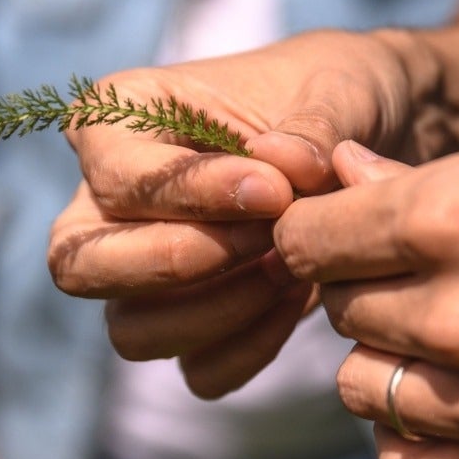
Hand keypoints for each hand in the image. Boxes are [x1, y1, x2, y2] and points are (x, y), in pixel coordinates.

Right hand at [49, 30, 426, 396]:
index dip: (190, 194)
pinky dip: (250, 349)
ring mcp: (138, 271)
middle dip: (176, 263)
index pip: (116, 177)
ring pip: (131, 332)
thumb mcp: (334, 88)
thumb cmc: (335, 94)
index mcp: (118, 115)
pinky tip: (300, 300)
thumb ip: (309, 128)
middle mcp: (105, 200)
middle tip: (268, 237)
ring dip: (217, 311)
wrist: (377, 139)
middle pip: (81, 266)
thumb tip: (287, 170)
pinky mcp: (189, 325)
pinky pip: (197, 370)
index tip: (275, 191)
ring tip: (292, 268)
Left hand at [275, 139, 458, 458]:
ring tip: (439, 341)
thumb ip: (428, 184)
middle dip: (363, 288)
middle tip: (417, 277)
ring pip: (359, 388)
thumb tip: (341, 175)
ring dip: (383, 363)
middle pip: (339, 309)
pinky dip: (408, 440)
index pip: (309, 238)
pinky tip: (447, 408)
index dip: (312, 231)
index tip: (332, 232)